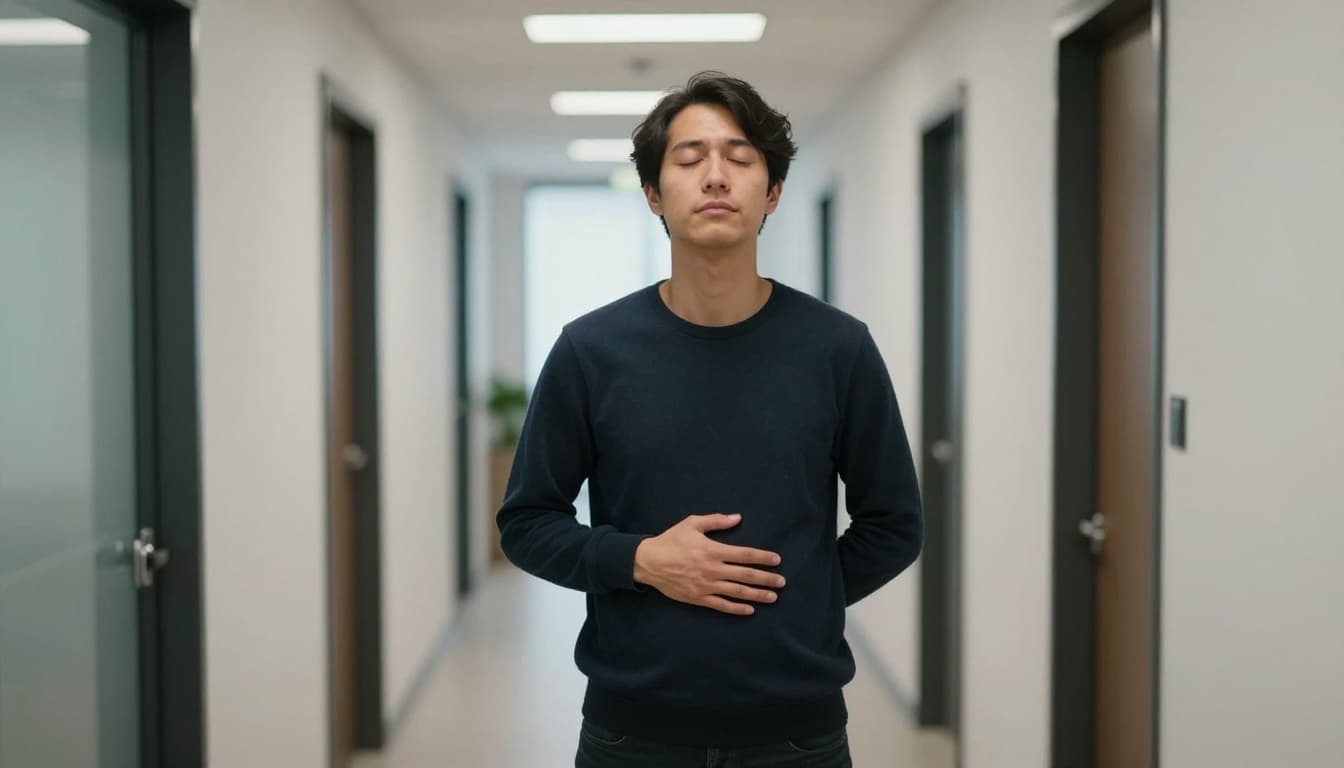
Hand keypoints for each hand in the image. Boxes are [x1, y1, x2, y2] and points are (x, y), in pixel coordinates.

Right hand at [632, 513, 784, 615]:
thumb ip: (716, 521)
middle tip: (782, 582)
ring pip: (737, 592)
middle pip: (745, 575)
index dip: (762, 557)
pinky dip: (736, 609)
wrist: (648, 562)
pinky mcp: (698, 598)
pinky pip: (721, 605)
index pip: (744, 555)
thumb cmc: (671, 540)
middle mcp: (713, 569)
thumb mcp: (692, 524)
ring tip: (773, 597)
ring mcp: (706, 586)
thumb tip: (737, 518)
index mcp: (713, 550)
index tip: (777, 560)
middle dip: (766, 578)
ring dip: (757, 594)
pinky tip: (750, 610)